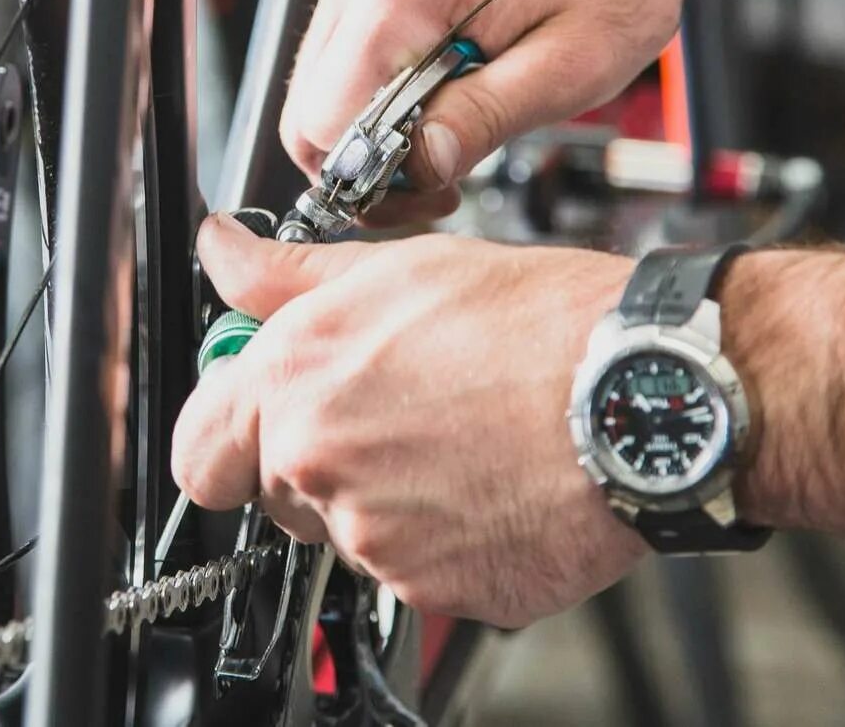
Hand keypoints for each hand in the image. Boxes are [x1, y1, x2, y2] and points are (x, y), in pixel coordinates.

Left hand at [171, 214, 645, 626]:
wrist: (644, 394)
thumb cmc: (538, 323)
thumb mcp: (400, 268)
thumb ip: (289, 276)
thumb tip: (224, 252)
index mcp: (295, 384)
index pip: (200, 449)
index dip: (230, 435)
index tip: (265, 420)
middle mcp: (320, 466)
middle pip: (278, 492)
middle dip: (321, 461)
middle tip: (400, 415)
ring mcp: (374, 539)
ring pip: (349, 534)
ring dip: (388, 501)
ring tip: (462, 442)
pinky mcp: (434, 591)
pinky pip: (416, 575)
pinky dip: (447, 542)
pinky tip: (491, 484)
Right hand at [281, 0, 706, 221]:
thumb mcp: (570, 64)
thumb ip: (484, 119)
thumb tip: (420, 166)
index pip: (322, 124)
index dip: (370, 177)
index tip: (430, 186)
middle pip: (308, 106)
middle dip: (366, 156)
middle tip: (443, 167)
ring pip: (324, 78)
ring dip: (376, 116)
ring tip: (457, 113)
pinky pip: (348, 41)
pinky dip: (385, 76)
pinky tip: (450, 73)